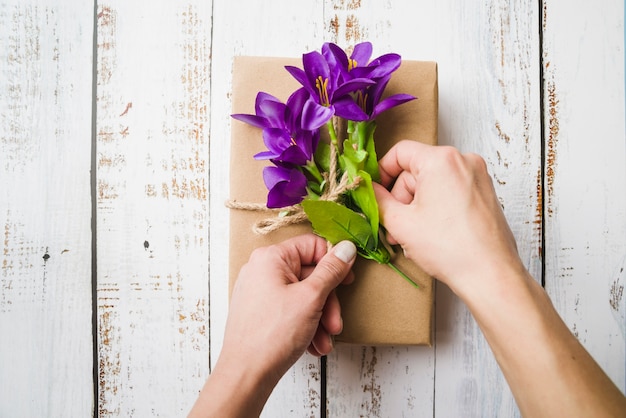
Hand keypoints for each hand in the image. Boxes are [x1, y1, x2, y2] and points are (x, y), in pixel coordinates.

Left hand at [189, 234, 355, 417]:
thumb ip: (332, 271)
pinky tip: (313, 345)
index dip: (334, 262)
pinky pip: (290, 309)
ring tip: (325, 341)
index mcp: (271, 258)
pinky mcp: (259, 310)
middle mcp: (261, 269)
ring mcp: (259, 291)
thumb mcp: (311, 298)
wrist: (245, 374)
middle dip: (328, 303)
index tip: (347, 281)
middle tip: (335, 324)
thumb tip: (347, 248)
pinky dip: (305, 325)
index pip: (312, 246)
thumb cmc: (273, 334)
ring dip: (319, 318)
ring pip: (301, 296)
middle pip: (309, 275)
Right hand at [374, 141, 523, 295]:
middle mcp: (463, 161)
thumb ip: (378, 200)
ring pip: (433, 183)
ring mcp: (477, 176)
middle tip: (393, 225)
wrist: (490, 274)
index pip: (400, 152)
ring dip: (417, 206)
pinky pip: (450, 191)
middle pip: (417, 170)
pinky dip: (436, 207)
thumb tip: (369, 189)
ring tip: (412, 235)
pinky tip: (430, 233)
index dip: (382, 172)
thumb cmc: (450, 248)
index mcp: (441, 160)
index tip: (375, 191)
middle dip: (401, 197)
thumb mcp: (401, 223)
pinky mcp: (484, 193)